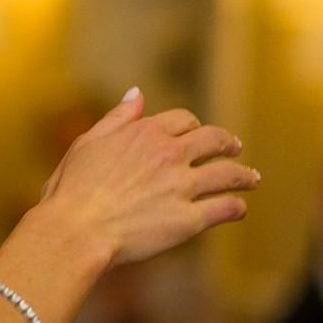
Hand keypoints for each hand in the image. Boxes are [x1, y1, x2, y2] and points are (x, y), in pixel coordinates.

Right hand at [37, 88, 258, 269]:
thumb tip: (136, 92)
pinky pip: (224, 208)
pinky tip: (239, 210)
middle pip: (214, 140)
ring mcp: (182, 187)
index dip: (193, 126)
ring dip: (243, 175)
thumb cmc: (71, 191)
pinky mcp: (189, 220)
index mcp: (145, 134)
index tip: (197, 133)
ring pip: (228, 174)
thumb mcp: (87, 144)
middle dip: (227, 143)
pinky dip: (236, 208)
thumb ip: (117, 118)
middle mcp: (169, 155)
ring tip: (251, 179)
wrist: (74, 230)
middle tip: (235, 148)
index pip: (184, 120)